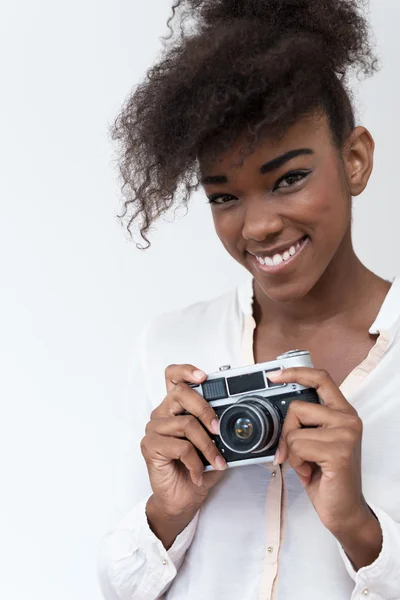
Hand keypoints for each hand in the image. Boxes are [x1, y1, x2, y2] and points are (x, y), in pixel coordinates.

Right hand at [141, 364, 226, 518]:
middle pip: (181, 394)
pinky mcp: (150, 446)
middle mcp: (162, 414)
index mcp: (175, 407)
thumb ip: (219, 429)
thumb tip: (241, 422)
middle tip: (218, 429)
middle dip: (205, 409)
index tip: (203, 376)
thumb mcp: (213, 445)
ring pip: (186, 424)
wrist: (181, 500)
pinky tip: (198, 473)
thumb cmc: (196, 470)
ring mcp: (154, 429)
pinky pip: (180, 447)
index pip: (173, 377)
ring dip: (207, 446)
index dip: (186, 371)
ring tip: (216, 461)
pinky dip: (196, 462)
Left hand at [268, 367, 372, 536]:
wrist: (343, 510)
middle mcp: (348, 419)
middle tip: (296, 453)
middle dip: (286, 432)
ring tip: (308, 464)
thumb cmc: (326, 476)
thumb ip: (305, 422)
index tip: (274, 374)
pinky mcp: (339, 451)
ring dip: (291, 452)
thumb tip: (278, 408)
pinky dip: (296, 462)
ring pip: (293, 430)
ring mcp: (346, 434)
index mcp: (343, 412)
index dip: (296, 372)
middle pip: (296, 407)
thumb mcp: (315, 441)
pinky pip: (297, 447)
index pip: (321, 378)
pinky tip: (310, 472)